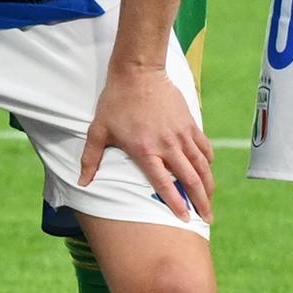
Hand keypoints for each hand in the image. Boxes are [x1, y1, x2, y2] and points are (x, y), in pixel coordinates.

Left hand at [80, 58, 215, 221]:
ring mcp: (181, 134)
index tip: (184, 219)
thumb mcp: (98, 130)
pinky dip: (208, 162)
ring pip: (202, 166)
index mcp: (145, 150)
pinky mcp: (190, 124)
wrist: (138, 72)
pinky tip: (208, 171)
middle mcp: (167, 145)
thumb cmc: (115, 102)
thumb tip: (82, 183)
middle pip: (190, 179)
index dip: (175, 203)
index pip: (164, 184)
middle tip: (206, 218)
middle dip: (200, 202)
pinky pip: (204, 147)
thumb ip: (90, 159)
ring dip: (208, 186)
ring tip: (210, 201)